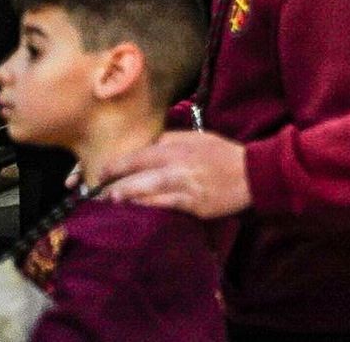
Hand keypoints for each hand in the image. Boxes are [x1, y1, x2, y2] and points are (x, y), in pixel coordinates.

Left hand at [95, 131, 251, 218]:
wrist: (253, 173)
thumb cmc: (224, 155)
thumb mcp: (198, 138)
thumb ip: (171, 141)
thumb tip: (146, 147)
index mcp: (177, 146)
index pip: (136, 155)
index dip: (113, 165)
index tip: (99, 174)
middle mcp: (176, 164)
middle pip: (133, 174)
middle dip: (110, 184)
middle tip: (95, 193)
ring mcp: (183, 185)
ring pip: (142, 192)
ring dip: (121, 198)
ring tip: (108, 203)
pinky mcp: (191, 203)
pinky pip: (160, 206)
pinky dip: (144, 208)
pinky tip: (133, 211)